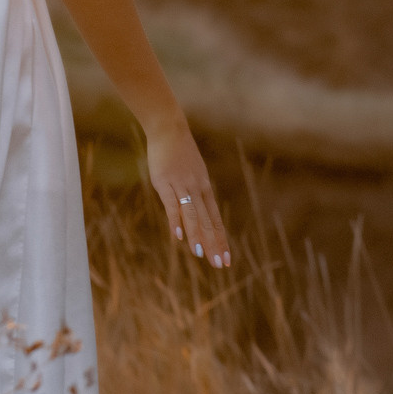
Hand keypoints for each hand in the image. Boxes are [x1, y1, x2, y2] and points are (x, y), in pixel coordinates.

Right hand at [147, 118, 230, 267]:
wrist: (168, 128)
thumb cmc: (178, 151)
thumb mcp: (191, 171)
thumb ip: (193, 191)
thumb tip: (193, 209)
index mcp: (204, 188)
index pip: (215, 220)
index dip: (221, 240)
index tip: (227, 259)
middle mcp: (197, 189)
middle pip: (207, 222)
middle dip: (214, 244)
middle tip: (219, 265)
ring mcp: (181, 186)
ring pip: (192, 215)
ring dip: (196, 236)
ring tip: (201, 255)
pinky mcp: (165, 182)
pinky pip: (172, 205)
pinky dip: (176, 221)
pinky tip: (178, 236)